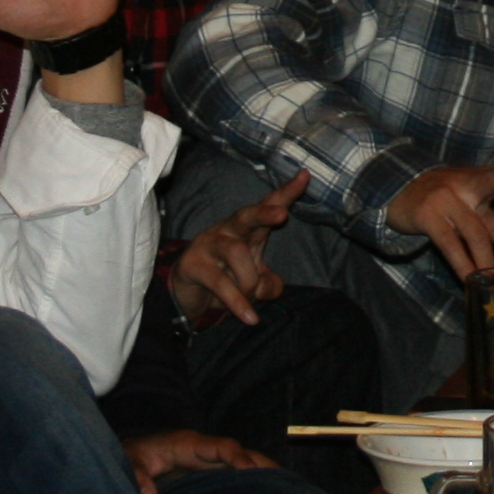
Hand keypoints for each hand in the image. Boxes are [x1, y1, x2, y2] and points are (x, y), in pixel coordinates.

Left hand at [126, 428, 273, 493]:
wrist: (132, 454)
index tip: (251, 474)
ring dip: (264, 474)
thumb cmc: (132, 457)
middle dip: (264, 466)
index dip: (239, 459)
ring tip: (288, 493)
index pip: (223, 447)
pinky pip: (238, 473)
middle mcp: (207, 449)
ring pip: (245, 462)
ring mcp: (211, 459)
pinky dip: (254, 481)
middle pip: (243, 452)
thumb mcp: (129, 463)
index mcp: (190, 444)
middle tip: (287, 484)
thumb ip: (137, 476)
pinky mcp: (211, 470)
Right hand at [173, 171, 308, 326]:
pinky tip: (251, 318)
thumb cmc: (226, 280)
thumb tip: (272, 286)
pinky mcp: (193, 263)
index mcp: (247, 230)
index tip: (306, 176)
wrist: (187, 297)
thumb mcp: (254, 284)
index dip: (286, 193)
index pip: (268, 206)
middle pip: (247, 215)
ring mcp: (208, 244)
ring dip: (249, 280)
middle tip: (282, 215)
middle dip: (265, 213)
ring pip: (237, 253)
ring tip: (250, 296)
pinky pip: (220, 282)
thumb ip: (268, 284)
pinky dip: (238, 303)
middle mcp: (228, 230)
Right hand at [384, 140, 493, 280]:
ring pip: (475, 229)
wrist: (400, 192)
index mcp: (481, 176)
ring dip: (488, 256)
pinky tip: (470, 279)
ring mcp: (446, 198)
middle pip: (492, 182)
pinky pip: (450, 245)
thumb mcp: (476, 202)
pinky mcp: (428, 217)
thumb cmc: (448, 198)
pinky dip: (462, 265)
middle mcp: (466, 182)